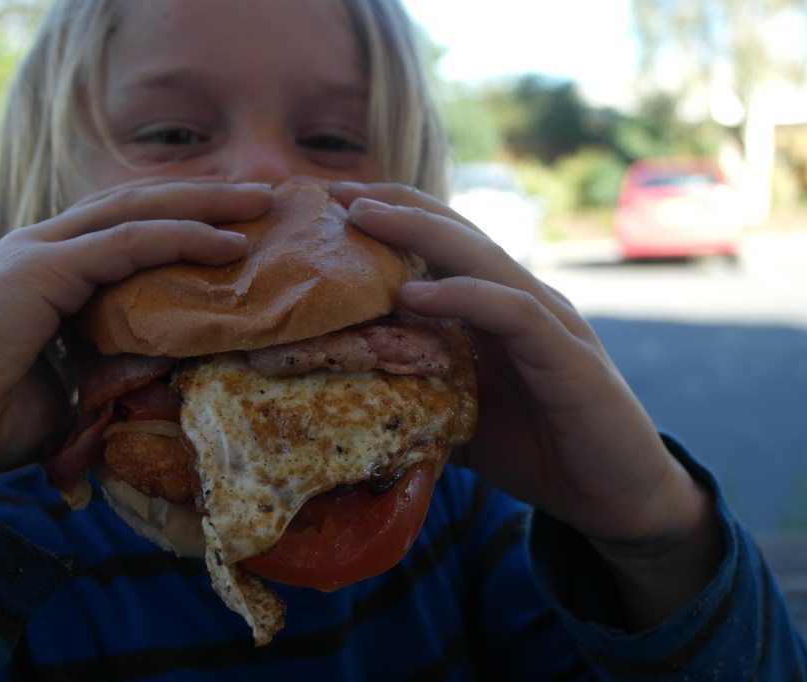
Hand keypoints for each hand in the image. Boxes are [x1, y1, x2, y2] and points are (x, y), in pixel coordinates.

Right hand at [0, 180, 271, 488]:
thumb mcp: (65, 390)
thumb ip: (109, 372)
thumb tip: (159, 369)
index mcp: (46, 274)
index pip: (122, 233)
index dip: (176, 225)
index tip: (230, 232)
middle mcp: (44, 251)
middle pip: (137, 206)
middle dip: (201, 198)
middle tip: (258, 199)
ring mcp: (41, 253)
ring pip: (138, 211)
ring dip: (203, 205)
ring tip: (258, 203)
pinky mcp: (43, 269)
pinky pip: (128, 243)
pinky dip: (180, 238)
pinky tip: (225, 242)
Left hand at [330, 181, 721, 627]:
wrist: (615, 497)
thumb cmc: (536, 449)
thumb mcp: (457, 413)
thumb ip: (415, 389)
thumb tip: (346, 390)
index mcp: (494, 308)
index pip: (441, 244)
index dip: (391, 219)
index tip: (334, 204)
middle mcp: (521, 300)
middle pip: (455, 233)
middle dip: (395, 206)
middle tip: (339, 191)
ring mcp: (547, 322)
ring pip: (480, 258)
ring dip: (418, 233)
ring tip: (361, 219)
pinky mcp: (567, 355)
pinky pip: (511, 311)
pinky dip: (461, 296)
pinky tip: (412, 295)